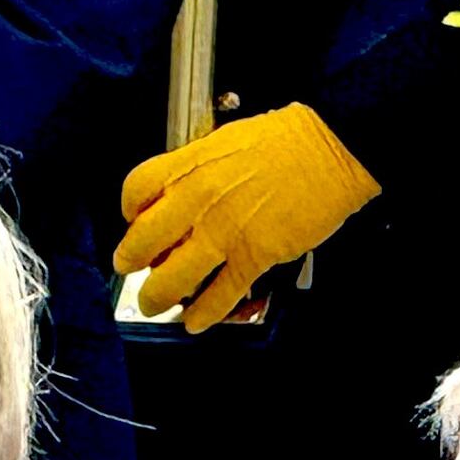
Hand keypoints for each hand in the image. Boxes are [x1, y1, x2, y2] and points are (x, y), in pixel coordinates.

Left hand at [114, 105, 382, 332]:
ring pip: (173, 277)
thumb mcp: (227, 141)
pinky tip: (196, 321)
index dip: (128, 211)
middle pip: (143, 241)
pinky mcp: (254, 256)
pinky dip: (204, 313)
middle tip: (129, 269)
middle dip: (130, 261)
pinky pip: (219, 295)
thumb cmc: (288, 139)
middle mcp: (198, 200)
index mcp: (190, 165)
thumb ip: (201, 170)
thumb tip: (187, 194)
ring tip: (154, 304)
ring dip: (158, 297)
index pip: (137, 190)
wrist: (330, 147)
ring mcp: (224, 232)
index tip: (132, 221)